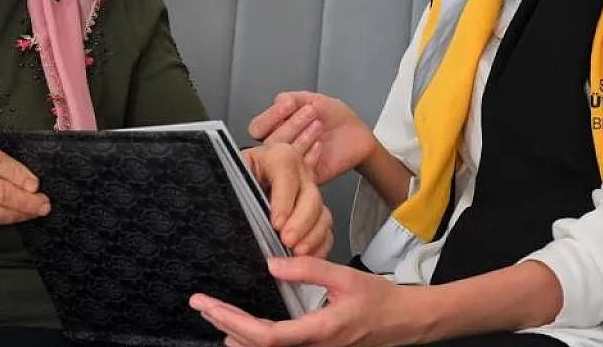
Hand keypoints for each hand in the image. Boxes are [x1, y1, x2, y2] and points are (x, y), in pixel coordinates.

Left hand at [190, 256, 426, 346]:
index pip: (266, 336)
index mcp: (317, 331)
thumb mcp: (345, 277)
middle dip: (224, 323)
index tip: (211, 305)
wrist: (404, 321)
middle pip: (257, 345)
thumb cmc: (378, 300)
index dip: (234, 322)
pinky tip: (236, 329)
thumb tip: (271, 263)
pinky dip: (251, 337)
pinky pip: (274, 346)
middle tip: (199, 303)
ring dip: (234, 331)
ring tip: (211, 312)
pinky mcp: (312, 345)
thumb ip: (308, 268)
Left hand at [241, 143, 333, 257]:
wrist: (239, 189)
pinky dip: (319, 245)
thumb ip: (237, 184)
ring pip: (322, 213)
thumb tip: (237, 200)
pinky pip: (325, 230)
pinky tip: (305, 256)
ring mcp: (309, 194)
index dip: (284, 200)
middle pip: (311, 196)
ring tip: (296, 252)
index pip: (287, 173)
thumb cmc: (235, 183)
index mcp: (277, 157)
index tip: (276, 224)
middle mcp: (299, 172)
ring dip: (312, 236)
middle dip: (301, 222)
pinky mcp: (314, 213)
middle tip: (287, 241)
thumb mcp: (233, 175)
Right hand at [249, 92, 376, 185]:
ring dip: (300, 137)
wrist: (356, 134)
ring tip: (318, 125)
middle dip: (291, 124)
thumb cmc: (334, 118)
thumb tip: (277, 101)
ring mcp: (291, 163)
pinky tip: (320, 144)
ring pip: (281, 157)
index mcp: (276, 128)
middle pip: (268, 142)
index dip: (270, 116)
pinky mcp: (305, 177)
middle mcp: (279, 147)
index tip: (289, 105)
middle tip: (311, 113)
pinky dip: (310, 156)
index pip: (257, 128)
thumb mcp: (312, 99)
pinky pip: (299, 172)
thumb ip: (291, 98)